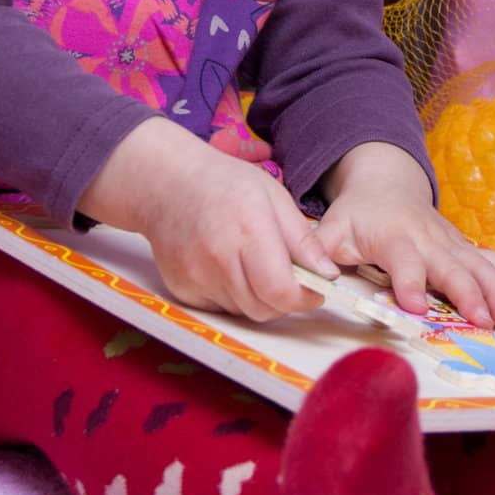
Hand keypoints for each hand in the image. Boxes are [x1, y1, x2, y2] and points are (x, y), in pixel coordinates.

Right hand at [78, 116, 338, 320]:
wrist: (165, 183)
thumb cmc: (224, 183)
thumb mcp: (273, 196)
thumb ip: (302, 239)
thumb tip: (329, 275)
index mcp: (248, 230)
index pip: (281, 291)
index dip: (304, 297)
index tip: (314, 288)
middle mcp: (218, 258)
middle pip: (264, 308)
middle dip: (283, 299)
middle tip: (287, 277)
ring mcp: (195, 276)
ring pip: (243, 311)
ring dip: (258, 298)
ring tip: (254, 265)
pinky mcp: (181, 289)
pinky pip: (220, 308)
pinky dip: (233, 296)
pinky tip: (228, 267)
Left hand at [315, 142, 494, 328]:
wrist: (385, 183)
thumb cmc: (354, 216)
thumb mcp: (329, 229)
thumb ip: (318, 253)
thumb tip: (313, 276)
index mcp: (393, 236)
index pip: (404, 260)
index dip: (410, 283)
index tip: (417, 308)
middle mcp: (429, 239)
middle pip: (453, 266)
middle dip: (469, 293)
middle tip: (485, 322)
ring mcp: (454, 245)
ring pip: (482, 267)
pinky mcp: (469, 251)